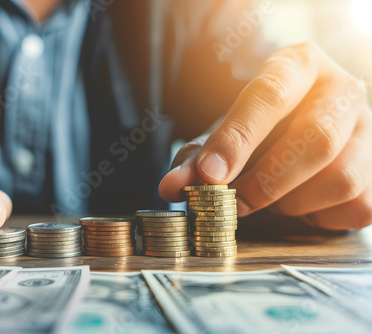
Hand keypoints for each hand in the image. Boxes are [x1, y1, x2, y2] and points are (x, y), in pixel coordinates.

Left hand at [159, 43, 371, 230]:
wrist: (301, 123)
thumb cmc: (259, 128)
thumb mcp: (225, 133)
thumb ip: (196, 158)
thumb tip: (170, 187)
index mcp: (299, 66)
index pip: (270, 94)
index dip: (237, 138)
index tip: (209, 175)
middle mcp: (342, 91)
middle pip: (316, 139)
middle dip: (267, 181)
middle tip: (234, 203)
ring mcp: (369, 131)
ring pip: (340, 178)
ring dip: (291, 202)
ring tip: (268, 197)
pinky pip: (355, 206)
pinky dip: (318, 216)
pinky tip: (299, 203)